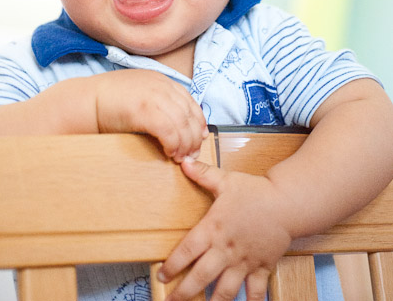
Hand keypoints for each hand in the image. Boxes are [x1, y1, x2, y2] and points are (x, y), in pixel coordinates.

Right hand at [95, 70, 207, 162]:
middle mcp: (160, 85)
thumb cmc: (108, 102)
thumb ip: (157, 103)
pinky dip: (173, 144)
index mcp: (160, 80)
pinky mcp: (143, 110)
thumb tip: (177, 125)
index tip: (199, 137)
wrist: (84, 101)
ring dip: (185, 144)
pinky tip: (169, 153)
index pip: (189, 101)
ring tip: (180, 157)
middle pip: (189, 113)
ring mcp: (153, 96)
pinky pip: (169, 130)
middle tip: (191, 154)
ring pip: (182, 124)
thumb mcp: (139, 94)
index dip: (198, 121)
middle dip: (194, 137)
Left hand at [158, 159, 291, 300]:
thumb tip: (184, 161)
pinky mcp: (262, 267)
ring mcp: (244, 261)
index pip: (187, 250)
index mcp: (214, 228)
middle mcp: (226, 249)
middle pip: (201, 276)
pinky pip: (256, 291)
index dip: (172, 265)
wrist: (287, 202)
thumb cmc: (256, 191)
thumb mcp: (226, 180)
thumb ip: (203, 174)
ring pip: (226, 290)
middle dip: (184, 293)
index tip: (161, 276)